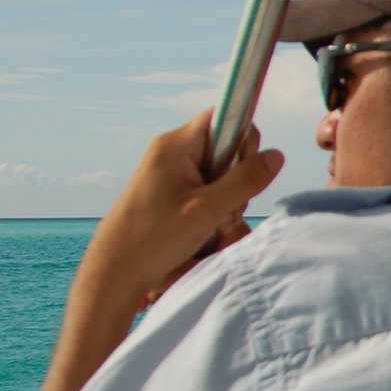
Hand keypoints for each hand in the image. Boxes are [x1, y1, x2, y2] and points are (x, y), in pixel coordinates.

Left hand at [75, 111, 285, 314]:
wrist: (113, 274)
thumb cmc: (153, 240)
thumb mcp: (208, 210)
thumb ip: (246, 180)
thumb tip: (276, 155)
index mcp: (176, 145)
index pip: (225, 116)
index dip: (244, 138)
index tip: (244, 170)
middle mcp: (172, 153)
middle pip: (226, 148)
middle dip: (237, 179)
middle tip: (225, 210)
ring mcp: (171, 174)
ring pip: (220, 174)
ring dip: (228, 200)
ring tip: (212, 226)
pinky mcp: (171, 193)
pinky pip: (207, 191)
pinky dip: (214, 210)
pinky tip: (205, 231)